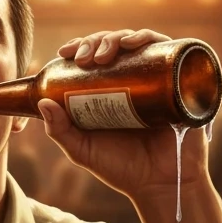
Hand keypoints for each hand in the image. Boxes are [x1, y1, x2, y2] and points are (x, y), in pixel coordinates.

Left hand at [36, 27, 210, 202]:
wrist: (160, 185)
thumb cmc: (122, 169)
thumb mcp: (83, 150)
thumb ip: (60, 131)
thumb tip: (42, 102)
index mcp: (112, 90)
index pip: (96, 55)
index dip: (81, 46)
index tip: (65, 53)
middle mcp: (136, 80)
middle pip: (116, 45)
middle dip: (97, 42)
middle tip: (86, 58)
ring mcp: (158, 79)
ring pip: (139, 42)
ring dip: (119, 38)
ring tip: (106, 54)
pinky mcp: (179, 82)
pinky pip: (170, 51)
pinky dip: (151, 39)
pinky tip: (135, 43)